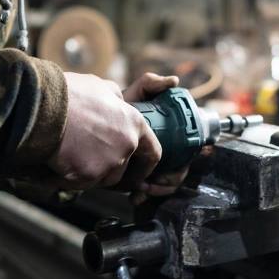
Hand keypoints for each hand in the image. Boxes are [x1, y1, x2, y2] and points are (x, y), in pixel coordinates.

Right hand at [47, 72, 160, 189]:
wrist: (44, 108)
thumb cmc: (71, 94)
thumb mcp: (101, 87)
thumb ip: (115, 100)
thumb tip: (117, 102)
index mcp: (134, 124)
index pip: (153, 152)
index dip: (146, 164)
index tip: (138, 170)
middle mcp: (126, 146)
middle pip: (122, 170)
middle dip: (107, 167)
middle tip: (87, 157)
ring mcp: (108, 164)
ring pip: (102, 179)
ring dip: (89, 173)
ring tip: (71, 154)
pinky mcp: (87, 176)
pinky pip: (81, 184)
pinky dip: (70, 178)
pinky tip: (58, 162)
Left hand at [121, 73, 189, 204]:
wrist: (94, 121)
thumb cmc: (120, 107)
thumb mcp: (135, 94)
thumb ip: (151, 84)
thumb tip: (173, 81)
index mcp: (171, 136)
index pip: (184, 156)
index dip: (177, 170)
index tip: (165, 174)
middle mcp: (166, 152)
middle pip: (176, 174)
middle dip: (164, 184)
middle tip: (149, 186)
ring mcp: (153, 164)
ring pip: (163, 185)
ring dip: (155, 191)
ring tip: (139, 191)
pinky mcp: (138, 175)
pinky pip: (148, 191)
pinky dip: (144, 196)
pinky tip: (135, 197)